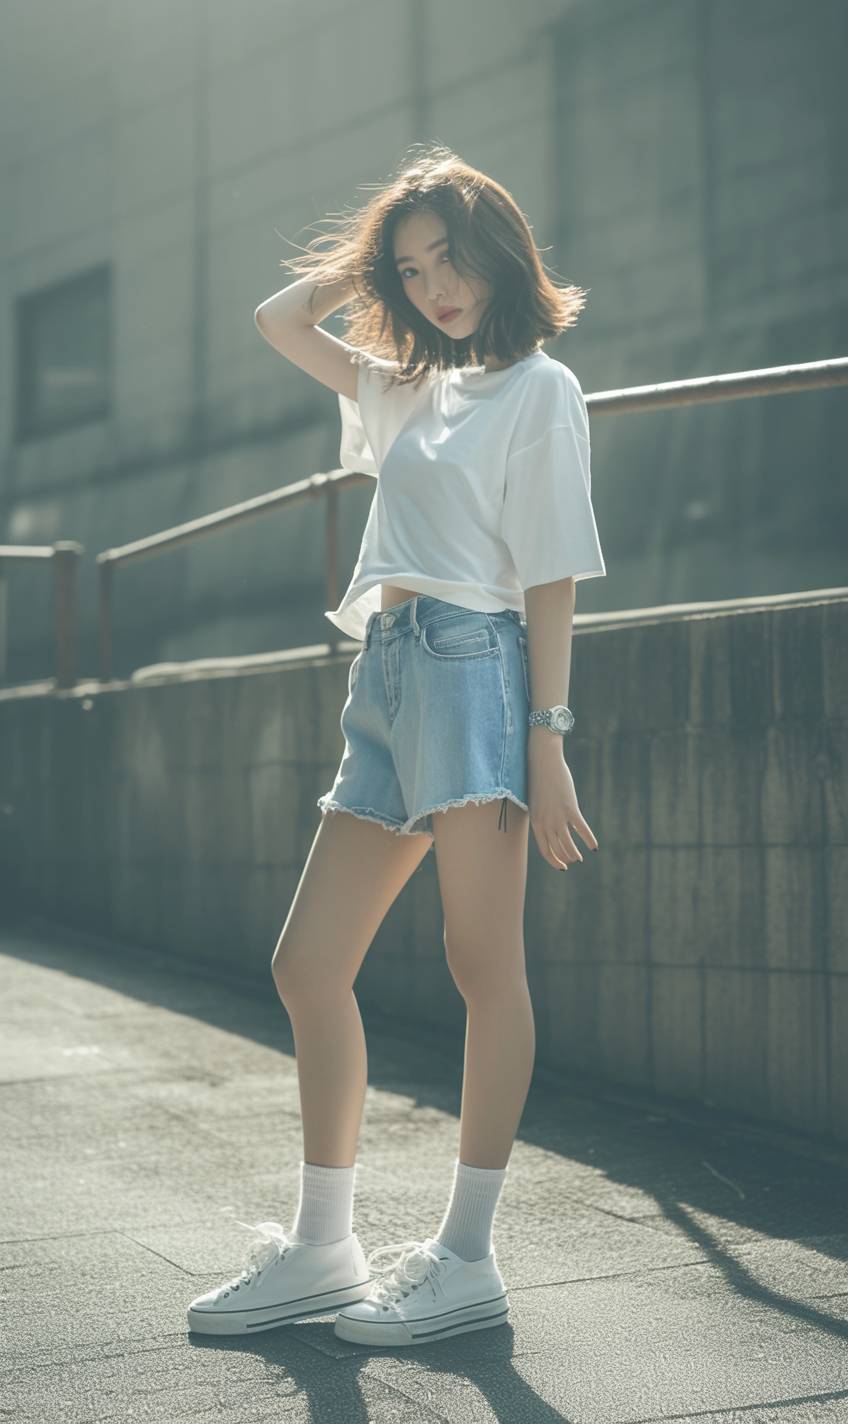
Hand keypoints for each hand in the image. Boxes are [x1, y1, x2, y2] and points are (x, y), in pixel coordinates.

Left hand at [527, 737, 598, 870]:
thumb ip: (544, 818)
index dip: (554, 861)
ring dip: (575, 853)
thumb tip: (555, 829)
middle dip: (566, 857)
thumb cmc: (540, 781)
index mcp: (536, 822)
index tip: (562, 867)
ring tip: (581, 857)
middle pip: (557, 848)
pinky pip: (582, 829)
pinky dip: (589, 839)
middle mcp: (546, 823)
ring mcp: (558, 816)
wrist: (543, 763)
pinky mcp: (571, 809)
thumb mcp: (537, 804)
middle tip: (574, 860)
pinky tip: (594, 847)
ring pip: (568, 843)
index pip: (545, 850)